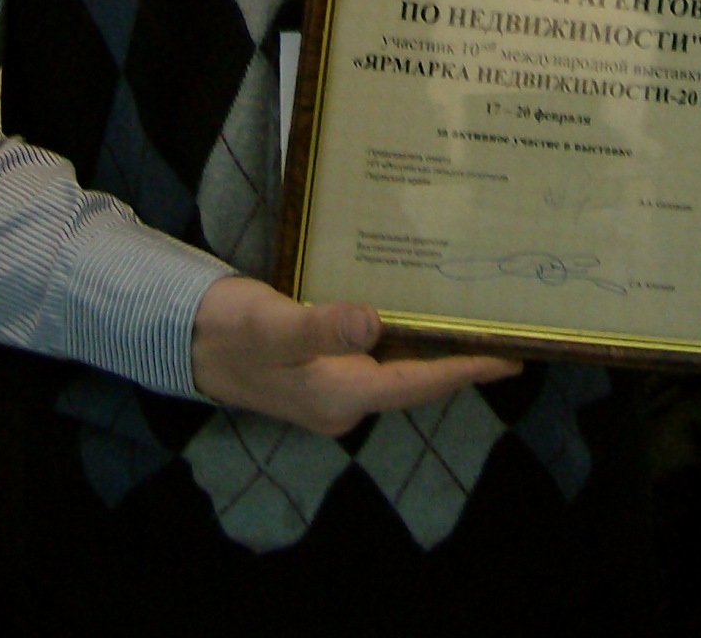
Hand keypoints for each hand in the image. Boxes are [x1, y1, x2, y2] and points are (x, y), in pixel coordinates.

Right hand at [190, 274, 522, 435]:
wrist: (189, 339)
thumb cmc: (231, 331)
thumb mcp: (274, 325)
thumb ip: (320, 328)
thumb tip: (372, 324)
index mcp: (341, 395)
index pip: (418, 383)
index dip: (465, 368)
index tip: (510, 354)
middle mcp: (347, 396)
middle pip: (417, 377)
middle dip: (459, 353)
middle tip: (506, 324)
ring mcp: (337, 383)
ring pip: (400, 362)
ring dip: (433, 340)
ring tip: (478, 313)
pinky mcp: (328, 364)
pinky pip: (379, 349)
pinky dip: (404, 329)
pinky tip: (420, 304)